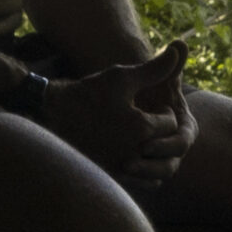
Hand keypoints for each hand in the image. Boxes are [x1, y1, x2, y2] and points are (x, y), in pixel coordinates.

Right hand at [43, 41, 197, 186]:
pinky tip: (131, 153)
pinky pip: (141, 183)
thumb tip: (179, 48)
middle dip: (162, 135)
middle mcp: (132, 154)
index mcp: (140, 128)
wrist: (52, 115)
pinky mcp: (108, 179)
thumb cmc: (88, 93)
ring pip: (158, 171)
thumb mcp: (122, 77)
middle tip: (146, 124)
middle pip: (166, 148)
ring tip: (142, 141)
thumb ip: (154, 69)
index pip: (171, 124)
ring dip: (157, 157)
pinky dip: (143, 172)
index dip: (163, 113)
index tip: (150, 108)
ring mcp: (119, 169)